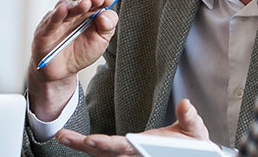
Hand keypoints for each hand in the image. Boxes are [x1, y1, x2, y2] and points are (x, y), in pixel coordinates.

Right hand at [26, 0, 118, 119]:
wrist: (61, 72)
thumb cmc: (80, 54)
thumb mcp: (100, 42)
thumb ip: (107, 27)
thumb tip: (105, 14)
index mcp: (87, 14)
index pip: (94, 1)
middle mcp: (73, 14)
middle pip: (80, 1)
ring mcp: (59, 20)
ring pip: (66, 7)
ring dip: (76, 4)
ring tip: (85, 4)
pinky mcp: (45, 30)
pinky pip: (52, 21)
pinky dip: (57, 14)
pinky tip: (64, 10)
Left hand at [56, 99, 210, 156]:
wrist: (193, 155)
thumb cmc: (193, 145)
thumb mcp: (195, 131)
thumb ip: (189, 119)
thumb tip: (185, 105)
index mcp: (144, 148)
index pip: (121, 147)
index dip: (105, 144)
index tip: (91, 140)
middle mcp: (131, 155)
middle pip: (102, 153)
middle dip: (82, 145)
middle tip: (64, 137)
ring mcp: (126, 156)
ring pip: (99, 154)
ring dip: (79, 146)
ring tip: (62, 137)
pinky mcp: (124, 153)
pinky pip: (102, 154)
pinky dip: (86, 148)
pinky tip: (69, 141)